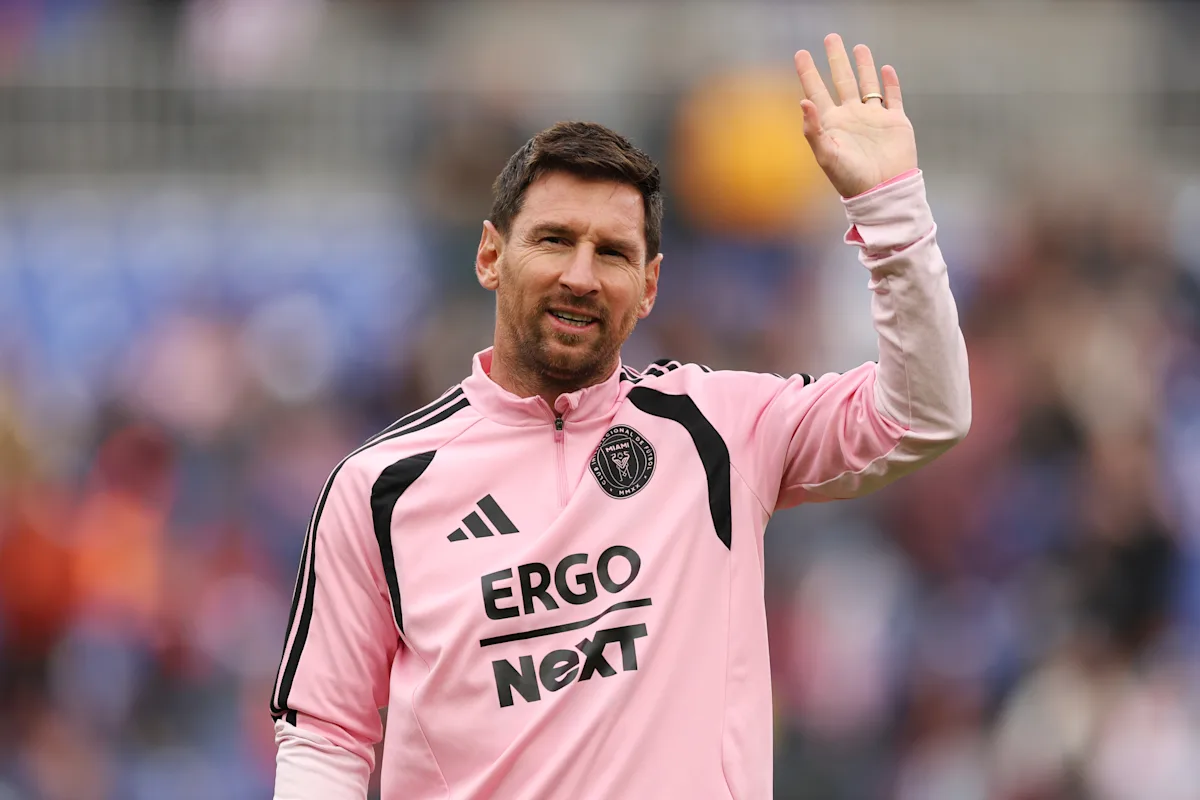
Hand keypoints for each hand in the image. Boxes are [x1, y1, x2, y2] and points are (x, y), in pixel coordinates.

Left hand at [794, 34, 917, 197]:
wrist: (883, 191)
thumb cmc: (851, 179)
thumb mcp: (827, 155)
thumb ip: (814, 129)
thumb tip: (802, 101)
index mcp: (832, 124)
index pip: (816, 91)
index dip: (808, 72)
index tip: (800, 53)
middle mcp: (851, 117)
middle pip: (841, 80)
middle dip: (836, 59)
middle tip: (831, 38)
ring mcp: (873, 119)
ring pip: (867, 85)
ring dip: (863, 66)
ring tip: (859, 47)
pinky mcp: (895, 123)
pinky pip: (892, 98)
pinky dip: (889, 83)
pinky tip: (885, 69)